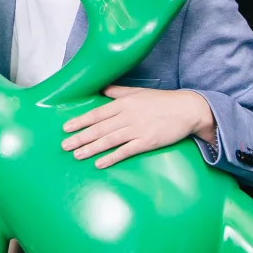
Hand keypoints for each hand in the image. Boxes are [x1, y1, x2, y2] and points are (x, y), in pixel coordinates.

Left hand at [60, 85, 214, 168]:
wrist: (187, 109)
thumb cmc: (162, 100)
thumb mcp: (138, 92)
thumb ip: (118, 92)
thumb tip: (102, 89)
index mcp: (124, 103)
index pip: (97, 113)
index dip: (80, 121)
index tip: (66, 128)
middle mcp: (128, 116)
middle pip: (99, 128)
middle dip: (80, 137)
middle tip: (65, 145)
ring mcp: (137, 129)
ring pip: (109, 140)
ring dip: (91, 148)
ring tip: (77, 155)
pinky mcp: (147, 142)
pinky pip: (125, 151)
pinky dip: (111, 157)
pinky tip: (99, 163)